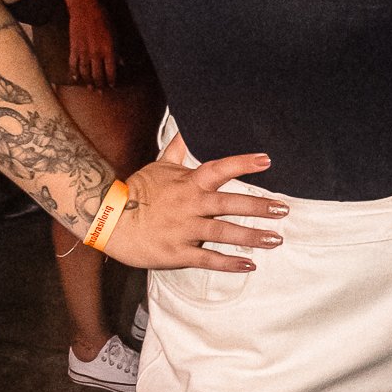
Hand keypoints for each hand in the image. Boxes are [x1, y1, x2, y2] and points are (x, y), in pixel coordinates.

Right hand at [64, 0, 117, 87]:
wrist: (85, 8)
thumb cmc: (103, 19)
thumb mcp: (115, 34)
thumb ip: (117, 51)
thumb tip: (121, 63)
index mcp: (108, 50)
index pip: (111, 71)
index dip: (111, 80)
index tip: (112, 86)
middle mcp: (96, 53)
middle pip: (97, 74)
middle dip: (100, 85)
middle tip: (101, 92)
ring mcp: (83, 51)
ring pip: (85, 72)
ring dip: (88, 82)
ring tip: (90, 89)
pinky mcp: (73, 48)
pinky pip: (73, 64)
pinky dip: (74, 72)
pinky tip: (75, 79)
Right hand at [102, 148, 287, 271]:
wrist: (107, 219)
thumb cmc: (136, 190)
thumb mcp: (159, 165)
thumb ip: (178, 148)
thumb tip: (187, 126)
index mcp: (188, 183)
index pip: (220, 169)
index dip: (243, 164)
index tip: (266, 160)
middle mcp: (190, 205)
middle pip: (229, 204)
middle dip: (259, 207)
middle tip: (284, 209)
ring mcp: (184, 230)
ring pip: (223, 233)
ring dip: (252, 237)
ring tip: (276, 239)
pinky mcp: (177, 252)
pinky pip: (207, 258)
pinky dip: (229, 263)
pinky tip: (249, 265)